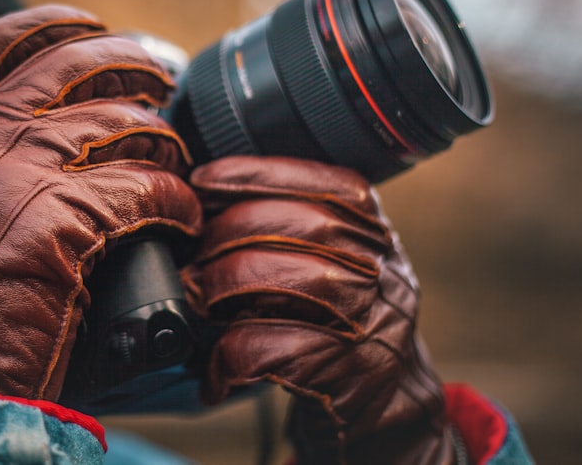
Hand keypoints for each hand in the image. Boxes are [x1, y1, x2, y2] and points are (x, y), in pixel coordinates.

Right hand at [0, 5, 200, 401]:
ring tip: (177, 168)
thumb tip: (76, 120)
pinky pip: (148, 187)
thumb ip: (2, 153)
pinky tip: (181, 219)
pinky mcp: (63, 215)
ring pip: (124, 123)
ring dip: (165, 145)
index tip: (94, 25)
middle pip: (76, 62)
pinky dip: (176, 203)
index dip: (56, 22)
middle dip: (133, 63)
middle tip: (163, 81)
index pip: (1, 40)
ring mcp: (22, 171)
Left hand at [181, 156, 455, 464]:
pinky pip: (271, 349)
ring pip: (288, 280)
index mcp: (373, 228)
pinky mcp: (347, 375)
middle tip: (192, 254)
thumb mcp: (338, 258)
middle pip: (300, 224)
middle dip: (228, 231)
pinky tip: (214, 367)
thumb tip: (207, 192)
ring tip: (198, 299)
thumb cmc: (340, 320)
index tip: (204, 179)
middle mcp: (382, 268)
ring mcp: (370, 321)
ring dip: (225, 286)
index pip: (320, 182)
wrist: (389, 407)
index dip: (253, 175)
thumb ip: (295, 221)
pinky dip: (228, 355)